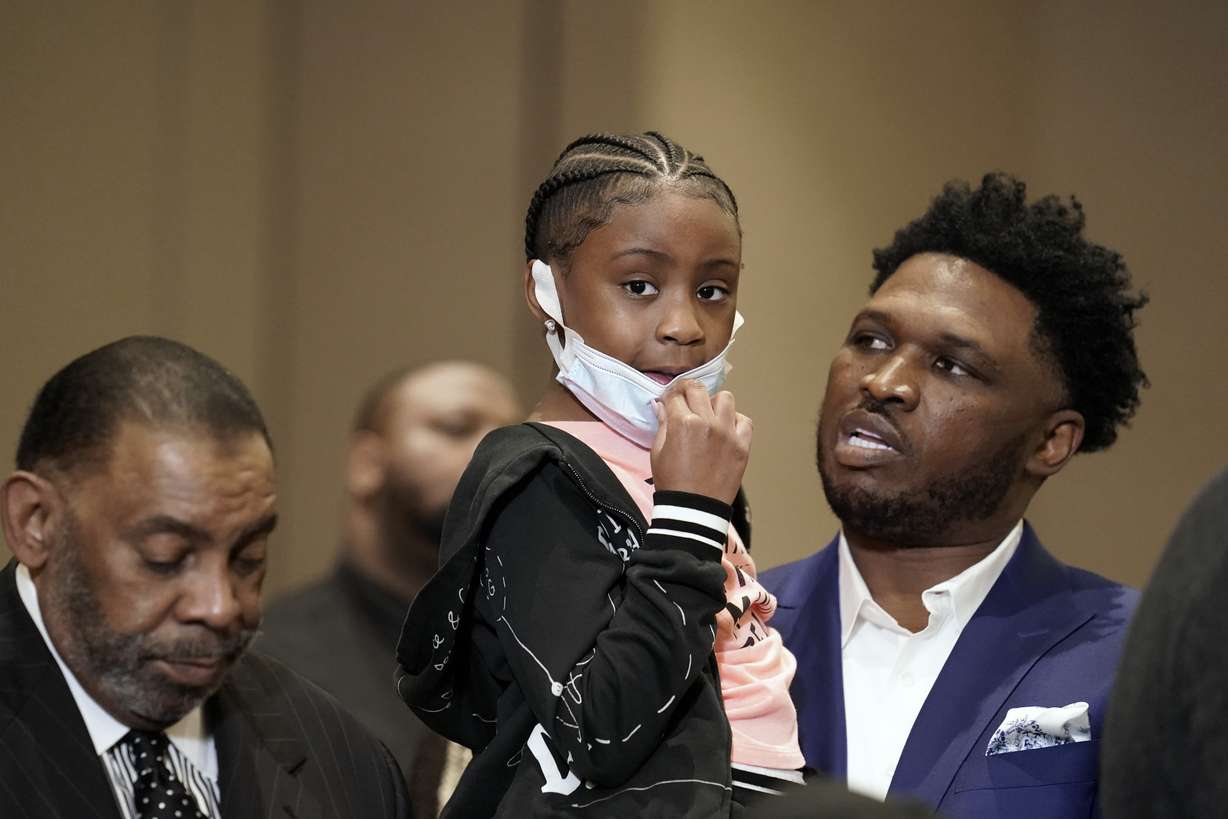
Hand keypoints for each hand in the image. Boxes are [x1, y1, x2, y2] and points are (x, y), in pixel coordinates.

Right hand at [650, 380, 751, 504]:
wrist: (694, 509)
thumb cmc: (672, 482)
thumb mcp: (658, 452)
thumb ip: (662, 424)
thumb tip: (662, 406)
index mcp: (683, 423)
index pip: (675, 396)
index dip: (669, 396)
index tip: (669, 400)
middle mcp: (708, 423)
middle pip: (698, 389)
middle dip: (688, 390)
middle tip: (685, 399)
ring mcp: (728, 434)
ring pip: (725, 398)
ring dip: (714, 402)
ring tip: (709, 414)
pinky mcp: (742, 446)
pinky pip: (744, 421)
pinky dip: (735, 421)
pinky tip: (726, 429)